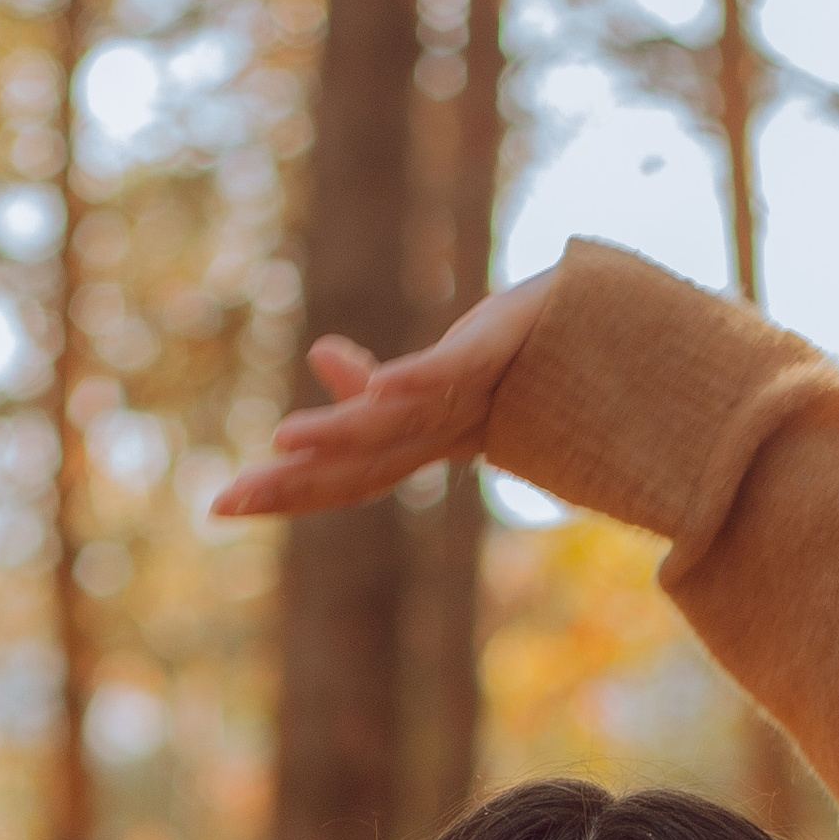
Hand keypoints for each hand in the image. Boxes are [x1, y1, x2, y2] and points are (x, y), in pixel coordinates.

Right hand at [208, 271, 558, 517]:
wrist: (615, 333)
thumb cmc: (527, 353)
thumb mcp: (440, 369)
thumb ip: (380, 380)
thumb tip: (321, 357)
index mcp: (427, 439)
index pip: (347, 474)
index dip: (289, 492)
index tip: (223, 507)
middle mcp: (443, 430)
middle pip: (358, 466)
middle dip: (293, 486)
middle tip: (230, 501)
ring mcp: (469, 397)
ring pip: (394, 428)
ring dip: (339, 437)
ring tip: (284, 443)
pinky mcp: (495, 351)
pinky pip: (451, 372)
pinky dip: (415, 385)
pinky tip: (380, 392)